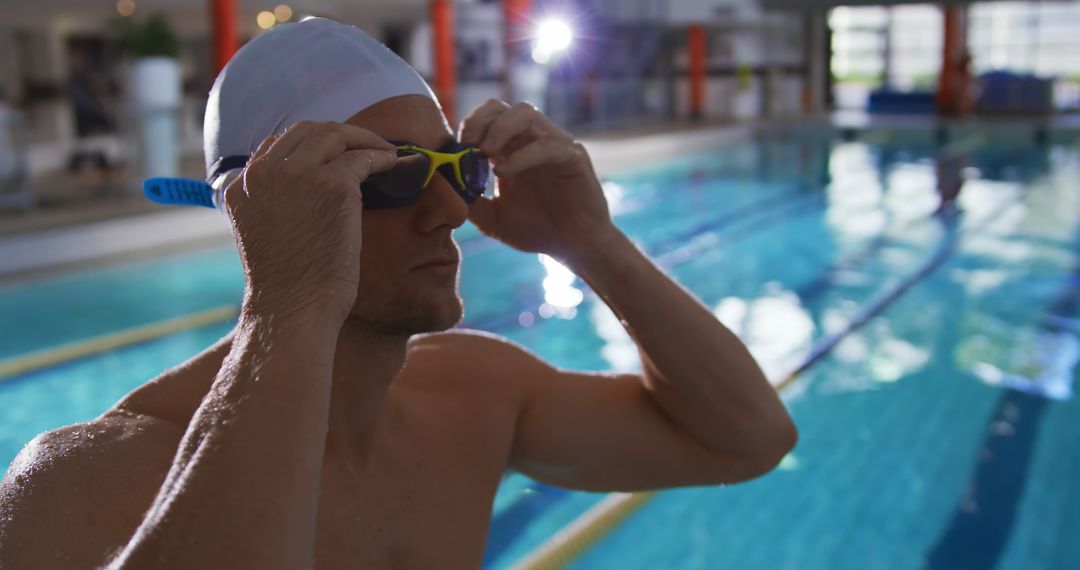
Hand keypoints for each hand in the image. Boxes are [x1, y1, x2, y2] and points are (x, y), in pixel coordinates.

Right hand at [222, 121, 396, 325]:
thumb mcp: (264, 235)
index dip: (311, 145)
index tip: (336, 154)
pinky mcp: (332, 185)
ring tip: (384, 153)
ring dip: (364, 140)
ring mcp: (297, 175)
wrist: (293, 310)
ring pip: (335, 135)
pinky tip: (393, 164)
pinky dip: (381, 156)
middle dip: (340, 135)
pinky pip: (363, 157)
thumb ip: (274, 205)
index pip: (276, 145)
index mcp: (241, 186)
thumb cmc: (287, 287)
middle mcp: (264, 173)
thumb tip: (305, 193)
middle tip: (366, 147)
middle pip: (307, 131)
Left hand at [458, 100, 616, 260]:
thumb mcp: (493, 218)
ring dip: (499, 128)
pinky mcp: (573, 157)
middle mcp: (534, 140)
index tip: (455, 150)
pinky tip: (503, 173)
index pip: (488, 117)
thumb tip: (442, 187)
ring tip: (484, 153)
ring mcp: (555, 144)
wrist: (574, 248)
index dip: (469, 126)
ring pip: (526, 114)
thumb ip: (470, 201)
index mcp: (514, 148)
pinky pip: (547, 145)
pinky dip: (521, 155)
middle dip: (480, 122)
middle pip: (503, 107)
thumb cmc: (537, 230)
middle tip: (467, 146)